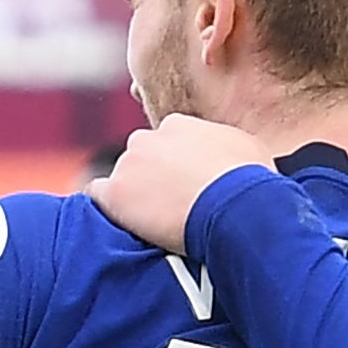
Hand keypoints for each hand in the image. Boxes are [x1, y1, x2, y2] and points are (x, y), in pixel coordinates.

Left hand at [86, 115, 274, 254]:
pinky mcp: (115, 192)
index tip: (184, 186)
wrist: (234, 206)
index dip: (174, 167)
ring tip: (153, 221)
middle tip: (169, 205)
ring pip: (122, 178)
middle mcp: (148, 138)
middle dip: (151, 178)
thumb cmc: (250, 182)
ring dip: (132, 196)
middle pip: (141, 158)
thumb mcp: (249, 149)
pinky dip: (107, 208)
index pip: (166, 143)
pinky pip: (97, 195)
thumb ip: (228, 145)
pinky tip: (122, 221)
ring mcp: (128, 164)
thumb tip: (235, 155)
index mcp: (179, 125)